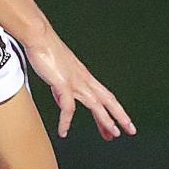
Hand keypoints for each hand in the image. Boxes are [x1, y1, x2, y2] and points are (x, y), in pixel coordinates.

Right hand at [24, 26, 135, 140]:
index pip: (104, 95)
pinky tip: (63, 130)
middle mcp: (82, 78)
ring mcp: (74, 80)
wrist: (38, 35)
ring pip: (95, 103)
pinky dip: (66, 121)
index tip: (120, 122)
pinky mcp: (62, 83)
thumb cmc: (45, 48)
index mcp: (83, 74)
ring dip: (105, 119)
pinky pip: (68, 107)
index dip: (114, 109)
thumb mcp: (58, 71)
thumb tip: (61, 99)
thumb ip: (61, 88)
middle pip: (107, 99)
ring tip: (112, 134)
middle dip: (120, 115)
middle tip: (130, 129)